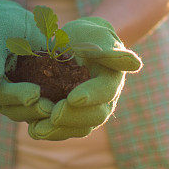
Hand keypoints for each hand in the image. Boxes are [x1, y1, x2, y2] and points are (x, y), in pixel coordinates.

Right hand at [0, 0, 52, 121]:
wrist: (17, 22)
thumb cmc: (2, 26)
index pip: (1, 95)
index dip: (17, 97)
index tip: (34, 94)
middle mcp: (4, 96)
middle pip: (16, 110)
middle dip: (34, 110)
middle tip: (52, 108)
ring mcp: (21, 98)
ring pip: (32, 112)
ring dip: (47, 113)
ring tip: (63, 108)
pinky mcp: (40, 96)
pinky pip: (48, 104)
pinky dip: (59, 105)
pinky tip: (74, 101)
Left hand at [27, 17, 141, 140]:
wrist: (76, 43)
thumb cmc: (90, 36)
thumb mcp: (98, 36)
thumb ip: (111, 51)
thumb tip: (136, 63)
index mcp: (112, 81)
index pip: (106, 91)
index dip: (91, 95)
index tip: (74, 97)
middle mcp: (103, 102)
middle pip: (94, 116)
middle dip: (73, 117)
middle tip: (53, 114)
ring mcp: (86, 112)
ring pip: (77, 129)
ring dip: (58, 131)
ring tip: (38, 129)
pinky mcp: (69, 117)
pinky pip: (62, 130)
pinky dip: (48, 132)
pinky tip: (32, 129)